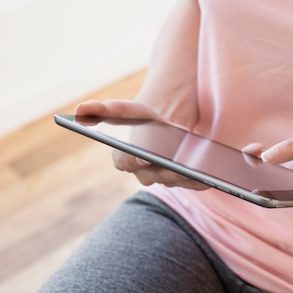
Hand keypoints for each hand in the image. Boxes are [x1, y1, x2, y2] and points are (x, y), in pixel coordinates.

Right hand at [76, 99, 207, 189]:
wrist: (171, 119)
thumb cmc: (147, 114)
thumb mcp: (128, 109)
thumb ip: (104, 109)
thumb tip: (80, 108)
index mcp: (126, 158)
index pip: (123, 163)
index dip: (131, 160)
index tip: (142, 155)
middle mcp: (144, 172)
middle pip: (153, 176)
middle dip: (164, 171)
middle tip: (177, 166)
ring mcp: (165, 178)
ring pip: (175, 182)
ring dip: (186, 178)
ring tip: (198, 170)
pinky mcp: (185, 180)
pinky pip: (193, 184)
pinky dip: (202, 181)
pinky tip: (213, 174)